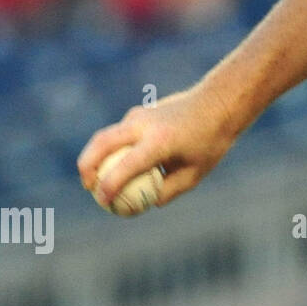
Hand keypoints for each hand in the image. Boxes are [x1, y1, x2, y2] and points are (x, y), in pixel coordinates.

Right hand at [77, 85, 238, 208]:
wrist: (218, 102)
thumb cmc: (210, 142)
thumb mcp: (195, 173)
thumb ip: (169, 190)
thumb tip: (146, 203)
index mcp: (159, 141)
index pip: (125, 166)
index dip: (109, 186)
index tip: (103, 202)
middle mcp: (144, 124)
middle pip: (101, 144)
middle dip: (87, 167)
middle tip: (88, 187)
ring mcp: (139, 115)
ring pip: (105, 135)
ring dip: (94, 156)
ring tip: (96, 178)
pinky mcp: (139, 112)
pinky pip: (118, 132)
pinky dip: (111, 148)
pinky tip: (117, 163)